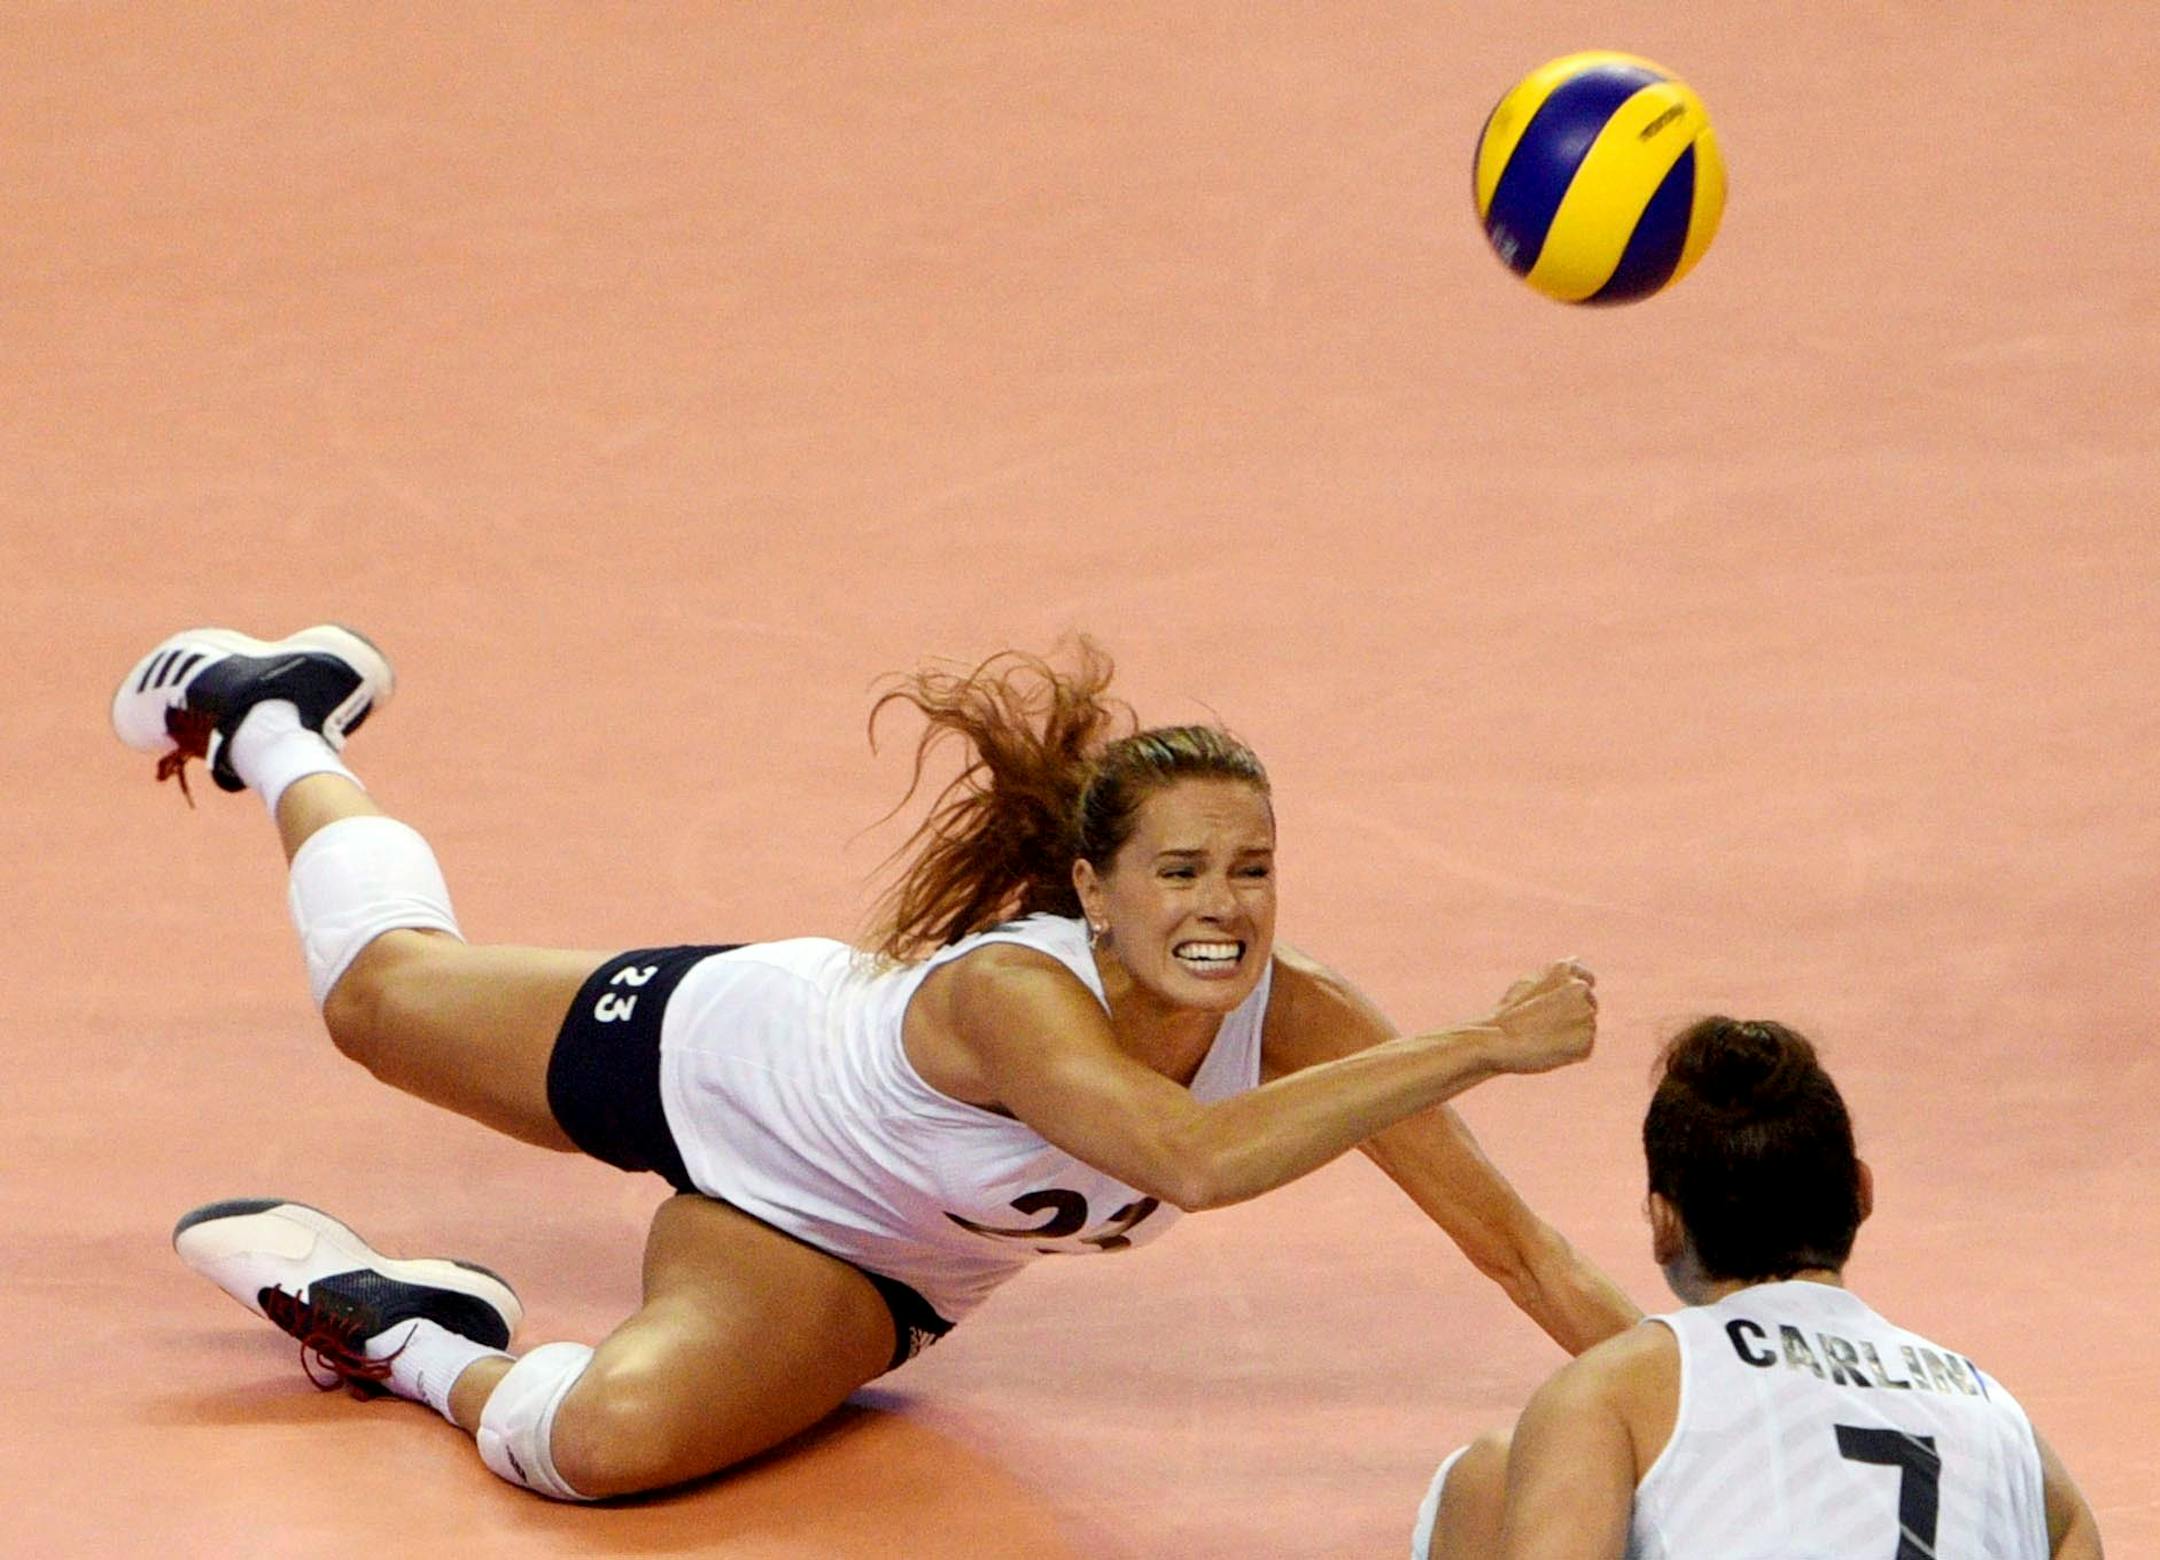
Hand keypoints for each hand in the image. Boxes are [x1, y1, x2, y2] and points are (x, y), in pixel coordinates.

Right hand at [1479, 960, 1596, 1074]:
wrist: (1499, 1041)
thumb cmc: (1508, 1013)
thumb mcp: (1527, 983)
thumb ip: (1555, 973)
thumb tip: (1576, 960)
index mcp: (1565, 969)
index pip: (1587, 981)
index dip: (1573, 997)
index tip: (1559, 1007)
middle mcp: (1581, 988)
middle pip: (1589, 1005)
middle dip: (1573, 1015)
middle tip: (1544, 1024)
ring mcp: (1587, 1015)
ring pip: (1586, 1027)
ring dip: (1571, 1034)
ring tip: (1544, 1037)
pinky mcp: (1587, 1041)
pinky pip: (1584, 1048)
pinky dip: (1571, 1052)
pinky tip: (1549, 1049)